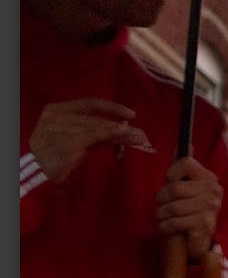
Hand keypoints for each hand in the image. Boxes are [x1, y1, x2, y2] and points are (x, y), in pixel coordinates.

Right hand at [29, 98, 152, 183]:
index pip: (89, 103)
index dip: (112, 107)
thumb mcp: (75, 140)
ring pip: (98, 127)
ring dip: (122, 134)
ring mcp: (59, 128)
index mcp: (56, 110)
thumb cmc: (54, 157)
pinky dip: (112, 135)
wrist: (35, 174)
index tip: (131, 114)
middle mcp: (56, 116)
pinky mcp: (66, 142)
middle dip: (121, 127)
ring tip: (140, 138)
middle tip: (142, 134)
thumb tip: (124, 128)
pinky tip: (124, 137)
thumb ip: (96, 132)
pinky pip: (95, 136)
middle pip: (97, 119)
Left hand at [155, 157, 222, 258]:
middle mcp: (213, 191)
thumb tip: (185, 143)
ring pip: (172, 206)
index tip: (171, 184)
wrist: (197, 240)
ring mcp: (211, 208)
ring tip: (165, 219)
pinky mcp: (204, 225)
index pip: (185, 163)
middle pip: (174, 188)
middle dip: (161, 200)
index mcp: (208, 178)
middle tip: (164, 207)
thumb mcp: (186, 186)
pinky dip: (166, 227)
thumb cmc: (188, 210)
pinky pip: (175, 222)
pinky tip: (169, 228)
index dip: (170, 175)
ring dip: (162, 215)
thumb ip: (184, 166)